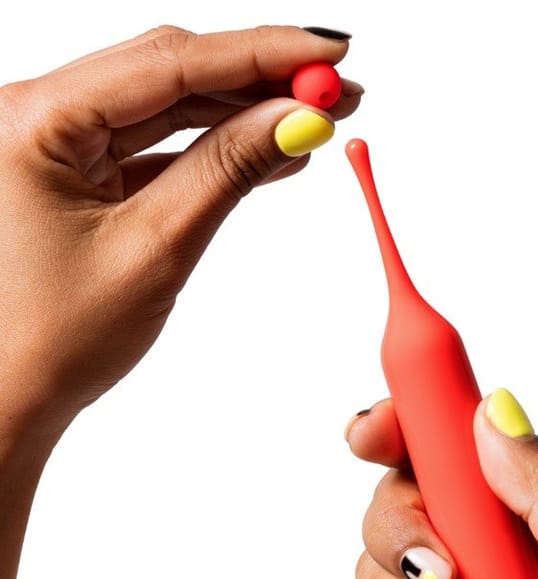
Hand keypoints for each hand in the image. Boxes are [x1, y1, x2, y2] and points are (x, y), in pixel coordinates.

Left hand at [0, 24, 361, 442]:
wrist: (12, 398)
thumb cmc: (55, 340)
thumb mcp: (155, 248)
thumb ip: (227, 172)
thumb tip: (295, 120)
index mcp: (34, 121)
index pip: (168, 63)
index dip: (259, 53)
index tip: (327, 52)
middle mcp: (39, 116)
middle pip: (169, 72)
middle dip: (258, 78)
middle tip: (335, 88)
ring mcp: (58, 144)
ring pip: (167, 107)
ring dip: (241, 112)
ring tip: (314, 120)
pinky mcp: (79, 174)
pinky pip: (156, 146)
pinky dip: (212, 148)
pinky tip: (268, 149)